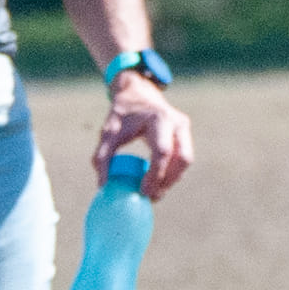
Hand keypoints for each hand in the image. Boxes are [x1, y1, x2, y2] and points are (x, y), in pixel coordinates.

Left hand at [94, 72, 193, 199]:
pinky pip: (183, 157)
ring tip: (155, 192)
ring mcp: (184, 128)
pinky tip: (159, 181)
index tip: (144, 192)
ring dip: (172, 179)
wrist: (137, 92)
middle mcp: (177, 122)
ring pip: (185, 161)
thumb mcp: (108, 132)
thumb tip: (103, 186)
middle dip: (169, 181)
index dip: (155, 175)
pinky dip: (173, 172)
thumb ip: (103, 157)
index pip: (162, 152)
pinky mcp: (185, 134)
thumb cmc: (122, 113)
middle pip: (182, 159)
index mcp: (159, 119)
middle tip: (152, 196)